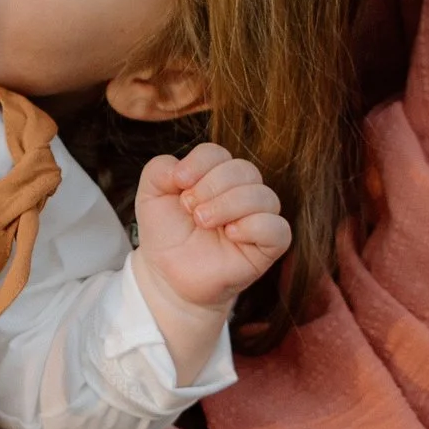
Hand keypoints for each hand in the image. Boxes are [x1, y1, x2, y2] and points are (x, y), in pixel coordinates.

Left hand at [132, 142, 291, 374]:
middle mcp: (241, 192)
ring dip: (230, 204)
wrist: (169, 275)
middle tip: (190, 209)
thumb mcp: (150, 196)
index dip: (199, 163)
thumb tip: (180, 166)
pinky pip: (278, 229)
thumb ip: (159, 169)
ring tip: (203, 221)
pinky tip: (231, 234)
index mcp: (215, 175)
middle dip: (212, 186)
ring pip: (264, 196)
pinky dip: (255, 226)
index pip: (218, 153)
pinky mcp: (267, 247)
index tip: (178, 183)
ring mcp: (257, 218)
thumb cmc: (166, 234)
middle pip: (244, 169)